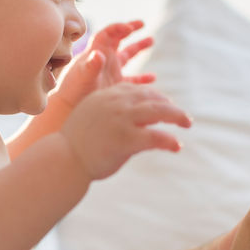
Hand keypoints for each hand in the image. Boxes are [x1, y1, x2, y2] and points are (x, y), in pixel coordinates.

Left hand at [52, 20, 154, 110]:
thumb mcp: (82, 77)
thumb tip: (99, 54)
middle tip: (142, 23)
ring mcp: (110, 71)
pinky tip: (152, 78)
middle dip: (129, 29)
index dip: (118, 28)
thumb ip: (91, 66)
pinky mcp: (115, 85)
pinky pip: (132, 79)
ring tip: (151, 40)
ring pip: (127, 55)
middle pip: (118, 39)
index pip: (107, 33)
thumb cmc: (73, 91)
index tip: (130, 28)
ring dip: (138, 47)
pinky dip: (142, 78)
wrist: (69, 107)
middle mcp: (104, 59)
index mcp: (95, 52)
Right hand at [61, 83, 190, 179]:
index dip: (155, 96)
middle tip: (183, 116)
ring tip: (187, 123)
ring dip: (177, 116)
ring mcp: (122, 119)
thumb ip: (113, 114)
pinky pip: (156, 136)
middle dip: (170, 106)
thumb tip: (129, 119)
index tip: (165, 104)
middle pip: (152, 97)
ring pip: (159, 111)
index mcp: (107, 96)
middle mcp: (116, 103)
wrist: (63, 160)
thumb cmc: (76, 144)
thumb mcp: (93, 117)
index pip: (137, 89)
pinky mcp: (127, 138)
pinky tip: (176, 146)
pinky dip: (169, 141)